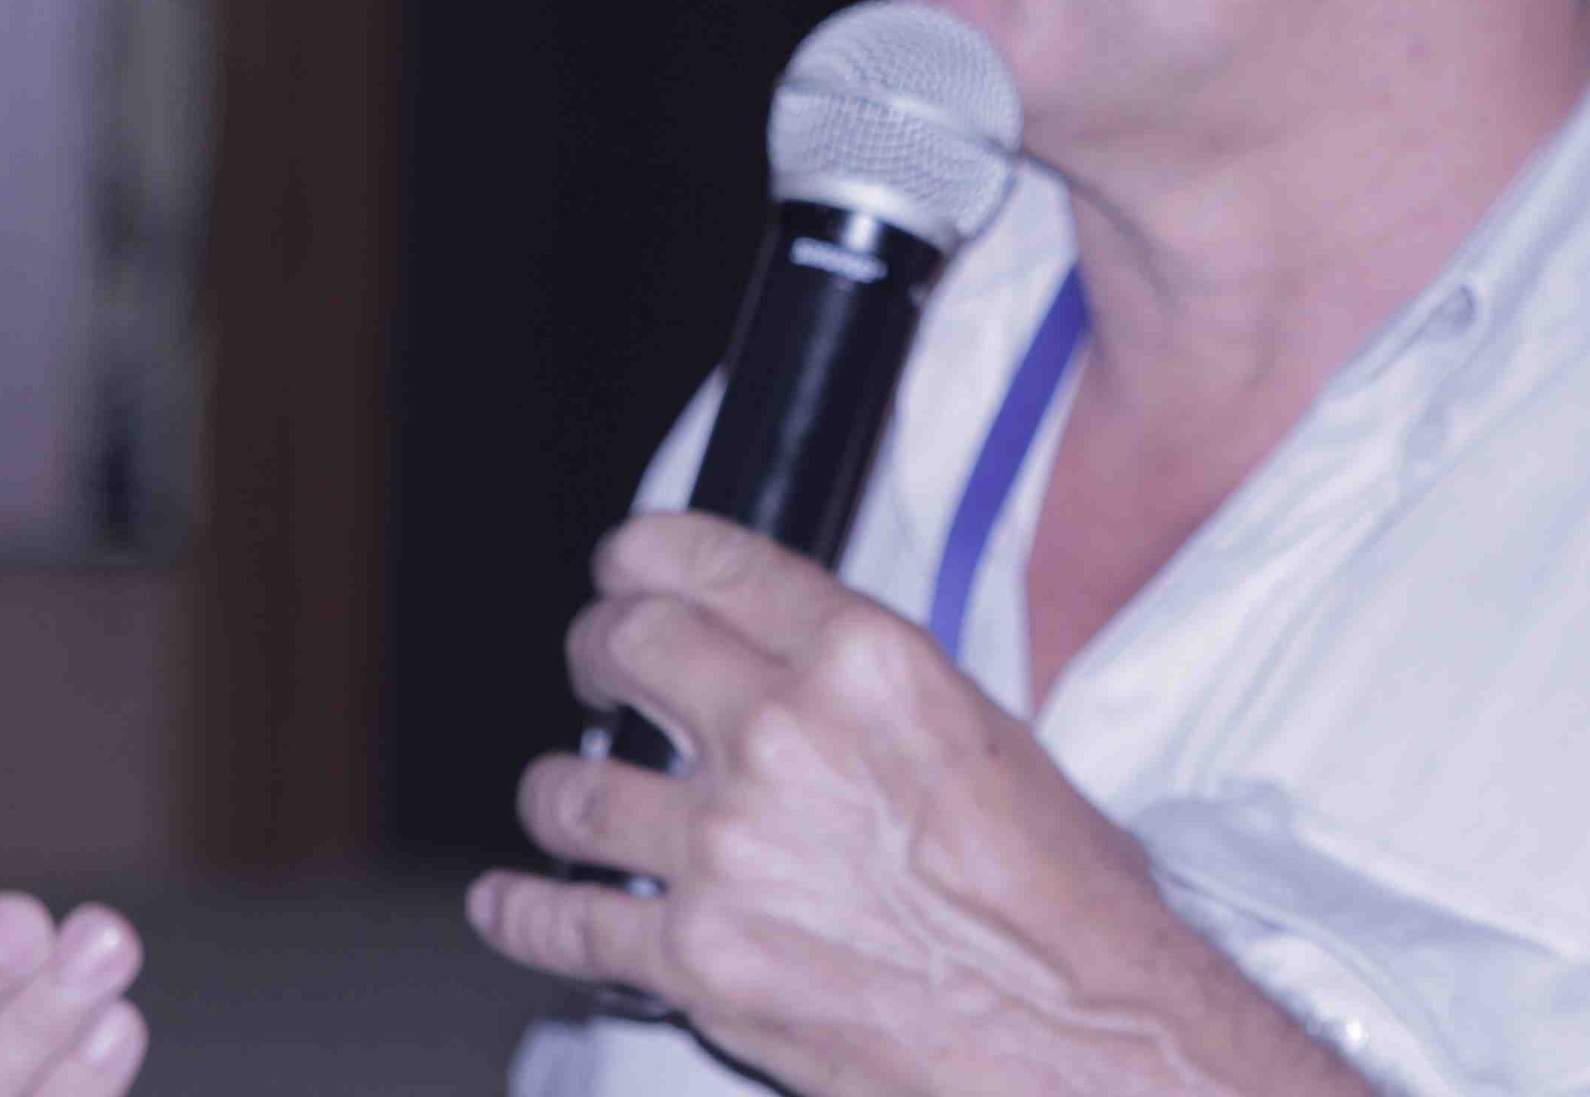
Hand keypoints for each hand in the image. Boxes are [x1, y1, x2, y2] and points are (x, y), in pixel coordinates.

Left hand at [469, 514, 1361, 1096]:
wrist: (1078, 1035)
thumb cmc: (1062, 900)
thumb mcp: (988, 738)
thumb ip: (876, 694)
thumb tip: (809, 683)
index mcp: (866, 662)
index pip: (711, 563)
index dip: (643, 553)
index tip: (623, 563)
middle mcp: (782, 735)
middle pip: (627, 647)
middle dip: (596, 650)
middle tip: (595, 667)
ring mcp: (727, 849)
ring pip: (573, 790)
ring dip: (557, 790)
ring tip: (562, 796)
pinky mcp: (698, 959)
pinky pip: (565, 926)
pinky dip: (521, 914)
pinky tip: (511, 904)